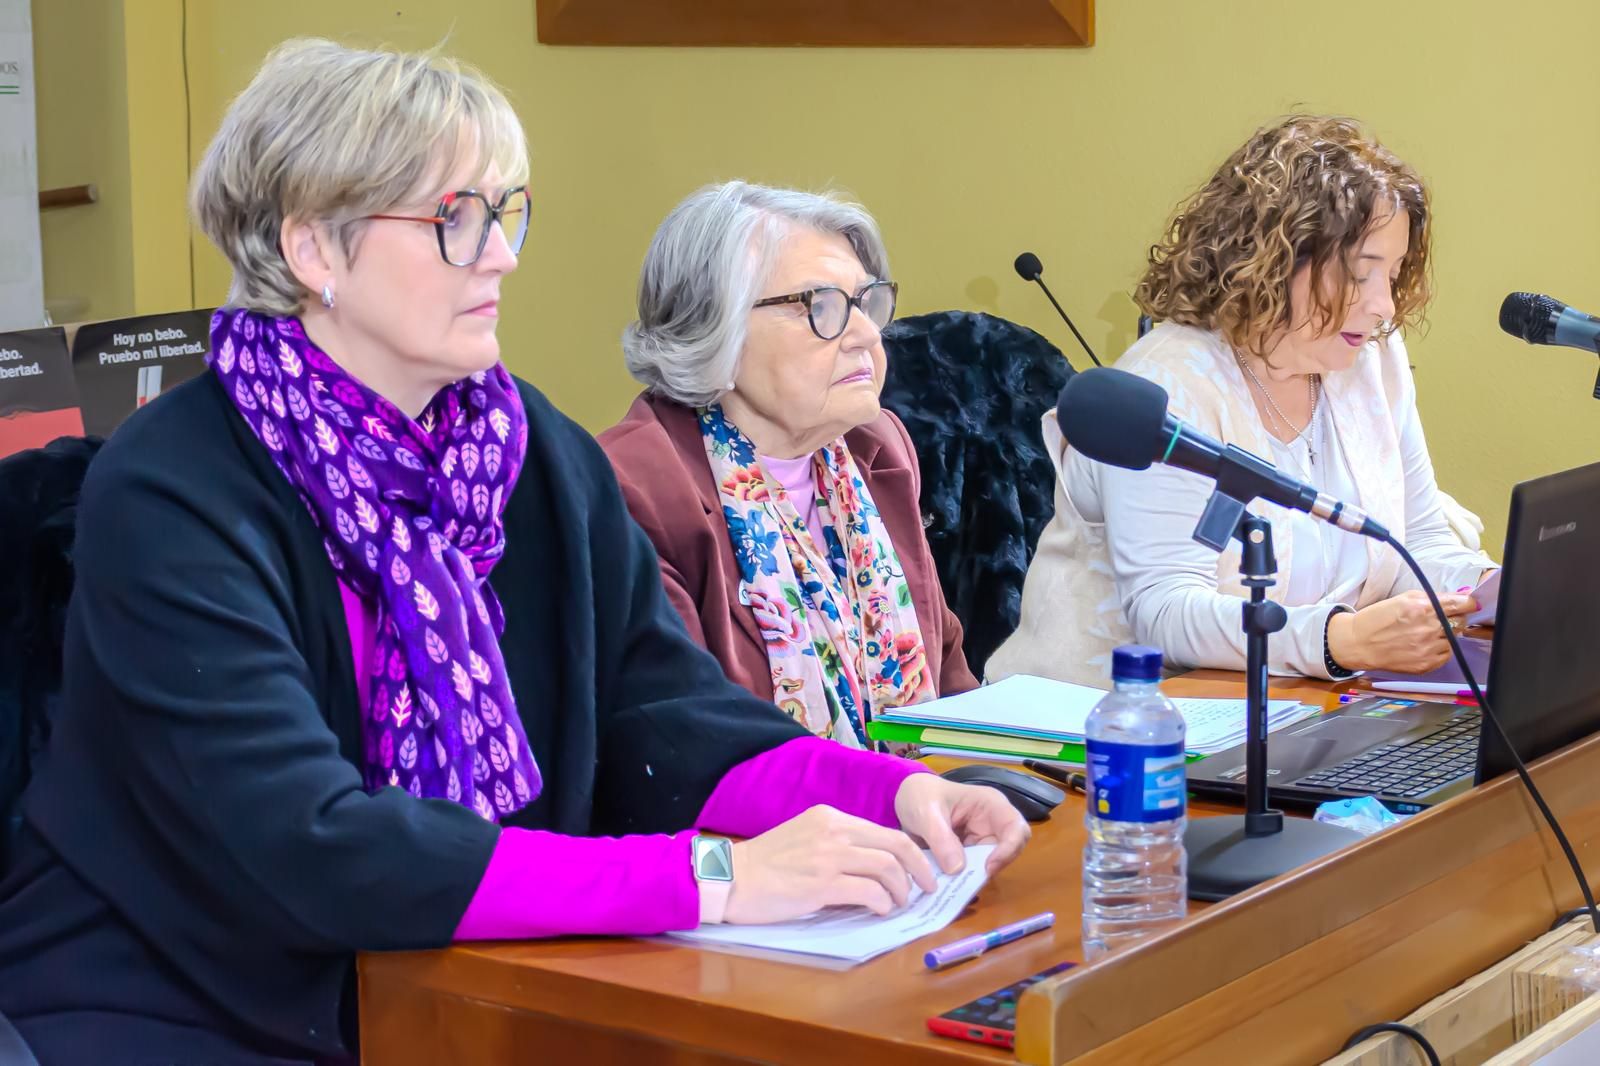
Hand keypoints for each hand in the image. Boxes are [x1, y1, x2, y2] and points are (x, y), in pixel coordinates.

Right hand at [722, 805, 936, 924]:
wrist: (730, 877)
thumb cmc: (764, 864)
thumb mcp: (804, 837)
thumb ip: (836, 844)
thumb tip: (871, 867)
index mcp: (830, 817)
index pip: (884, 830)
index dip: (910, 852)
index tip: (919, 869)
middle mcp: (834, 831)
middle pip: (896, 845)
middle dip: (919, 869)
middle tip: (926, 888)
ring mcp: (829, 857)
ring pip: (888, 868)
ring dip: (901, 890)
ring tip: (899, 903)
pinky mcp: (822, 884)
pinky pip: (869, 893)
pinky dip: (882, 903)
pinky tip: (880, 911)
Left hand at [892, 772, 1030, 876]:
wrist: (904, 799)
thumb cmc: (920, 795)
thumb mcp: (925, 812)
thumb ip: (941, 838)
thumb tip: (958, 869)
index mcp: (990, 805)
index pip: (1016, 828)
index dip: (1008, 850)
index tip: (987, 868)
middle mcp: (992, 825)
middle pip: (1007, 853)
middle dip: (987, 870)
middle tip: (963, 883)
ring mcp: (981, 842)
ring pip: (989, 868)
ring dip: (972, 879)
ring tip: (949, 885)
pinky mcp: (969, 857)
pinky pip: (972, 874)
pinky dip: (960, 882)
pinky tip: (944, 886)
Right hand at [1326, 589, 1475, 673]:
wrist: (1358, 644)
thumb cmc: (1378, 619)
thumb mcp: (1403, 598)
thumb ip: (1433, 598)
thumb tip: (1460, 598)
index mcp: (1422, 608)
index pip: (1462, 604)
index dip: (1469, 603)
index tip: (1471, 604)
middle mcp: (1428, 628)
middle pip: (1460, 621)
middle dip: (1453, 618)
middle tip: (1437, 619)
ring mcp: (1428, 648)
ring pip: (1454, 639)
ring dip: (1444, 635)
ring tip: (1424, 634)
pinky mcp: (1427, 664)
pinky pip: (1446, 655)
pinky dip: (1439, 649)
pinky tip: (1422, 645)